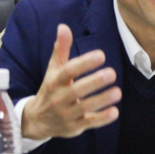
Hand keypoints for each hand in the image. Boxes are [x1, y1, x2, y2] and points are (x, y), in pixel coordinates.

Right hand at [21, 24, 121, 139]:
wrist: (37, 120)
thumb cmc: (50, 89)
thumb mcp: (54, 69)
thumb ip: (61, 49)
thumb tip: (63, 27)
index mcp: (54, 81)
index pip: (69, 70)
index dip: (84, 63)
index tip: (100, 55)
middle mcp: (59, 98)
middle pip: (77, 89)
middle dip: (95, 82)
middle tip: (112, 73)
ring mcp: (66, 114)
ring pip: (85, 107)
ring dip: (102, 100)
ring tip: (117, 92)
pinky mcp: (74, 127)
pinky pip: (89, 123)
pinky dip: (102, 119)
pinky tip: (115, 111)